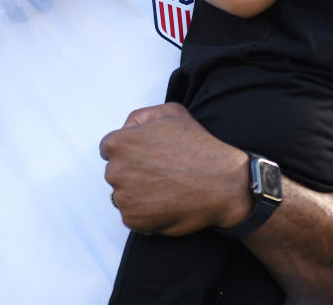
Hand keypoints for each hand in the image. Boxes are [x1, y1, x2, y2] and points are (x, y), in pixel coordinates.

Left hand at [99, 102, 251, 235]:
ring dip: (138, 194)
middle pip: (116, 173)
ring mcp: (124, 198)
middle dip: (132, 172)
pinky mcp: (134, 220)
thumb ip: (139, 117)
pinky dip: (146, 213)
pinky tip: (166, 203)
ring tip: (166, 188)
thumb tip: (126, 130)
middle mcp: (116, 171)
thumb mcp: (170, 112)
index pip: (109, 149)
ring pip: (123, 195)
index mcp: (120, 143)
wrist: (222, 183)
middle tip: (160, 173)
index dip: (129, 152)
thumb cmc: (198, 146)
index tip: (146, 158)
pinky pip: (132, 216)